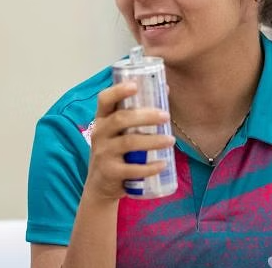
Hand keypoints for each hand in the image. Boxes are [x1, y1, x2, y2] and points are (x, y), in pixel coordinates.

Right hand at [85, 82, 174, 201]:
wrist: (99, 186)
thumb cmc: (114, 151)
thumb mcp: (117, 132)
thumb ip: (136, 114)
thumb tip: (164, 90)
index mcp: (102, 119)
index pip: (104, 99)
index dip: (118, 90)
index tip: (135, 85)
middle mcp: (99, 134)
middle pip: (120, 119)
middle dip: (145, 116)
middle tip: (166, 116)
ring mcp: (103, 153)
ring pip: (129, 142)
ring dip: (153, 141)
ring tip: (171, 140)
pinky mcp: (110, 173)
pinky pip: (132, 169)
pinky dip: (150, 167)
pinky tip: (163, 164)